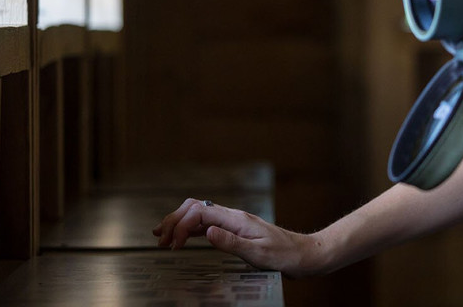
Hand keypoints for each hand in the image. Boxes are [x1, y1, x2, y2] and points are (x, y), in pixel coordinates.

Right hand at [153, 198, 322, 277]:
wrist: (303, 255)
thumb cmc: (284, 255)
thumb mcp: (257, 253)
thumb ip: (231, 242)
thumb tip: (207, 231)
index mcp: (238, 219)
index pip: (201, 212)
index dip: (182, 225)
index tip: (174, 246)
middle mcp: (234, 216)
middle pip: (196, 207)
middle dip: (175, 219)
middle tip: (159, 238)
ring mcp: (234, 222)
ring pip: (200, 213)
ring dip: (180, 222)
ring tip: (162, 236)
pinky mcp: (236, 230)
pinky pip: (208, 223)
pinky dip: (191, 228)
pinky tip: (183, 237)